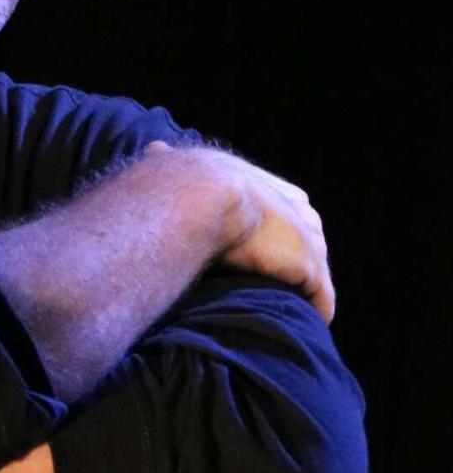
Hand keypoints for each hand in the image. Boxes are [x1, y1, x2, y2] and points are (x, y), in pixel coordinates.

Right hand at [145, 141, 334, 323]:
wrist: (197, 194)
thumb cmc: (178, 182)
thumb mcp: (176, 165)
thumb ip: (169, 161)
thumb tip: (152, 149)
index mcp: (268, 185)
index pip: (288, 208)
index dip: (278, 233)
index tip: (265, 254)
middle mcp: (296, 206)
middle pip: (308, 241)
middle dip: (297, 264)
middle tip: (280, 290)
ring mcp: (305, 235)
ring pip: (315, 270)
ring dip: (307, 291)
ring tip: (295, 313)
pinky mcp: (307, 265)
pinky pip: (321, 295)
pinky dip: (317, 309)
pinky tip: (310, 323)